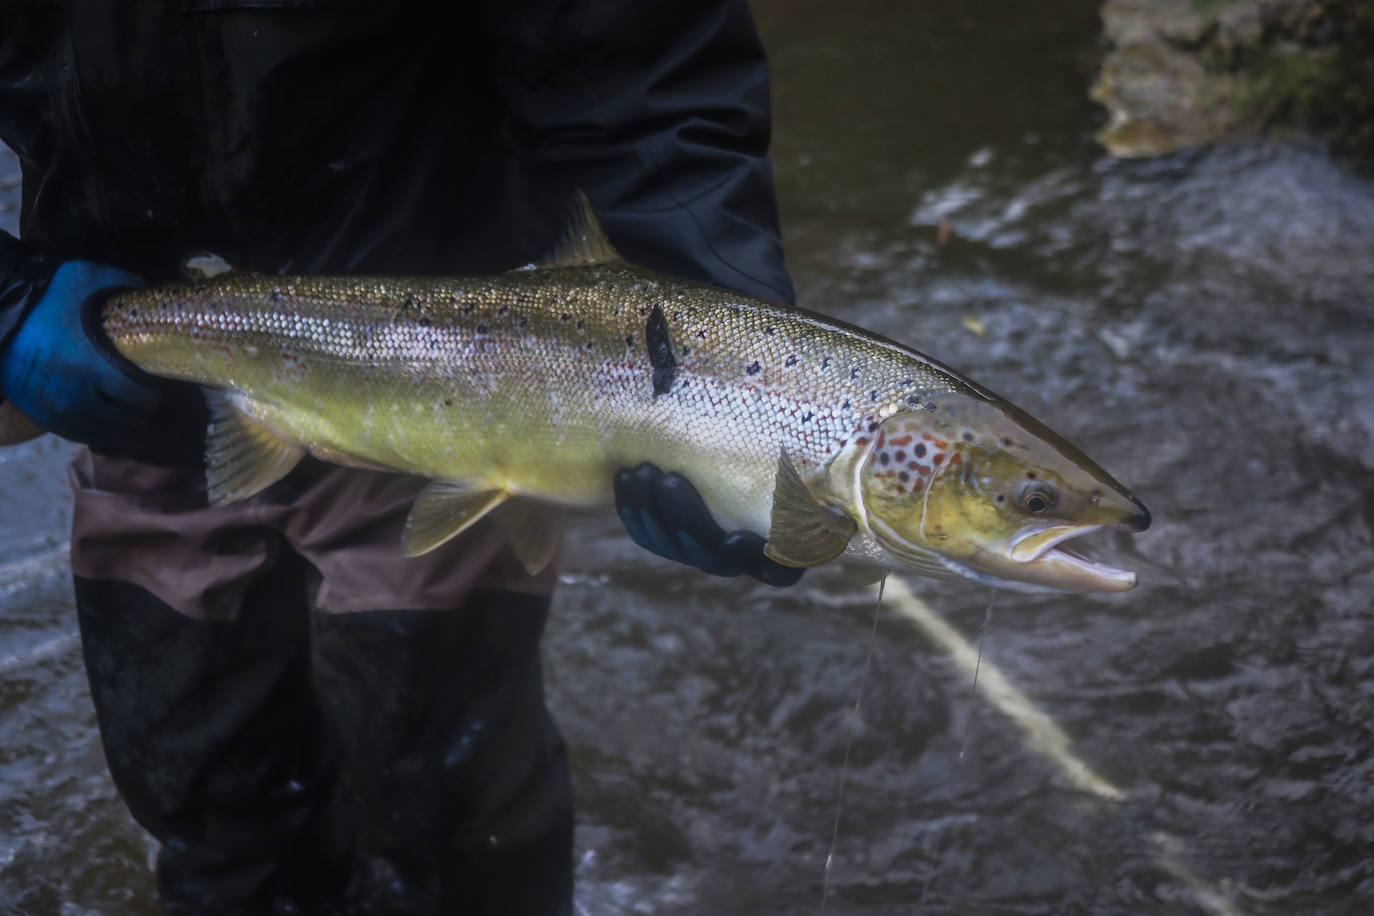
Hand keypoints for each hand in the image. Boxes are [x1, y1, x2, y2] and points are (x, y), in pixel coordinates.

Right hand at [0, 260, 201, 462]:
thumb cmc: (53, 293)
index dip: (152, 393)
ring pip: (100, 429)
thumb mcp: (95, 281)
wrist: (2, 308)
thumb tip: (159, 298)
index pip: (138, 396)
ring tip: (128, 413)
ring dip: (119, 423)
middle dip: (139, 409)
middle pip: (122, 416)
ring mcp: (54, 408)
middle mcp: (75, 394)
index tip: (156, 384)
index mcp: (93, 366)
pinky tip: (105, 422)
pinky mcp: (38, 413)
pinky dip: (95, 430)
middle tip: (145, 401)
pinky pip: (75, 433)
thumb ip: (131, 289)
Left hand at [614, 463, 803, 586]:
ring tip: (642, 473)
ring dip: (653, 511)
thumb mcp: (809, 476)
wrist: (752, 458)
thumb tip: (833, 496)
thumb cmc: (791, 466)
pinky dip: (635, 512)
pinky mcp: (674, 541)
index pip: (777, 572)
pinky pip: (650, 536)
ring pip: (674, 546)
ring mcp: (705, 553)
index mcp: (785, 551)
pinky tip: (625, 479)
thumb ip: (817, 488)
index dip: (751, 558)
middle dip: (685, 517)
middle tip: (668, 480)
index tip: (731, 537)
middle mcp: (741, 561)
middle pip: (711, 556)